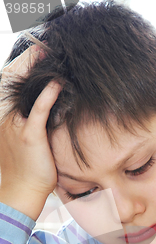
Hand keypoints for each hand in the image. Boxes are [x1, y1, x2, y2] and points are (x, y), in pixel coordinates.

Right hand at [0, 45, 61, 219]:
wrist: (22, 191)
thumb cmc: (29, 168)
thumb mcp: (27, 140)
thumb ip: (33, 121)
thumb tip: (50, 107)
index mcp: (5, 116)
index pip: (10, 83)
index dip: (22, 66)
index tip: (35, 52)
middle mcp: (6, 117)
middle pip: (12, 80)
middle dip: (27, 61)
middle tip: (43, 46)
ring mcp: (15, 126)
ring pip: (24, 91)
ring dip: (37, 72)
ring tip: (49, 55)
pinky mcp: (29, 136)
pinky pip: (37, 111)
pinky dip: (47, 96)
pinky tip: (57, 84)